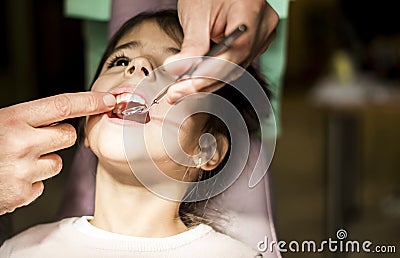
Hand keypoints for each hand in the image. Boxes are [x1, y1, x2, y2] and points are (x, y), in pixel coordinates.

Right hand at [0, 92, 115, 214]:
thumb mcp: (0, 122)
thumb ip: (27, 120)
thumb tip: (62, 116)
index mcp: (13, 119)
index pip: (63, 104)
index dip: (89, 100)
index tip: (108, 100)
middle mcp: (21, 142)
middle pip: (68, 136)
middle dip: (60, 137)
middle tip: (37, 140)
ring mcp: (24, 170)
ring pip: (58, 163)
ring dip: (44, 161)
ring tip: (16, 161)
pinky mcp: (24, 193)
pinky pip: (43, 184)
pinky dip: (32, 181)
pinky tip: (12, 178)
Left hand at [164, 0, 278, 102]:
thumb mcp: (197, 13)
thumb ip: (191, 45)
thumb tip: (177, 70)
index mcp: (252, 13)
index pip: (232, 55)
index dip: (206, 75)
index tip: (182, 87)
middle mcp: (263, 27)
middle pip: (234, 66)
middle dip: (202, 83)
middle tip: (176, 93)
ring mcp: (262, 36)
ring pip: (234, 70)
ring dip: (206, 82)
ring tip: (180, 90)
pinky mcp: (254, 43)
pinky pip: (235, 65)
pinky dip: (214, 74)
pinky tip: (194, 81)